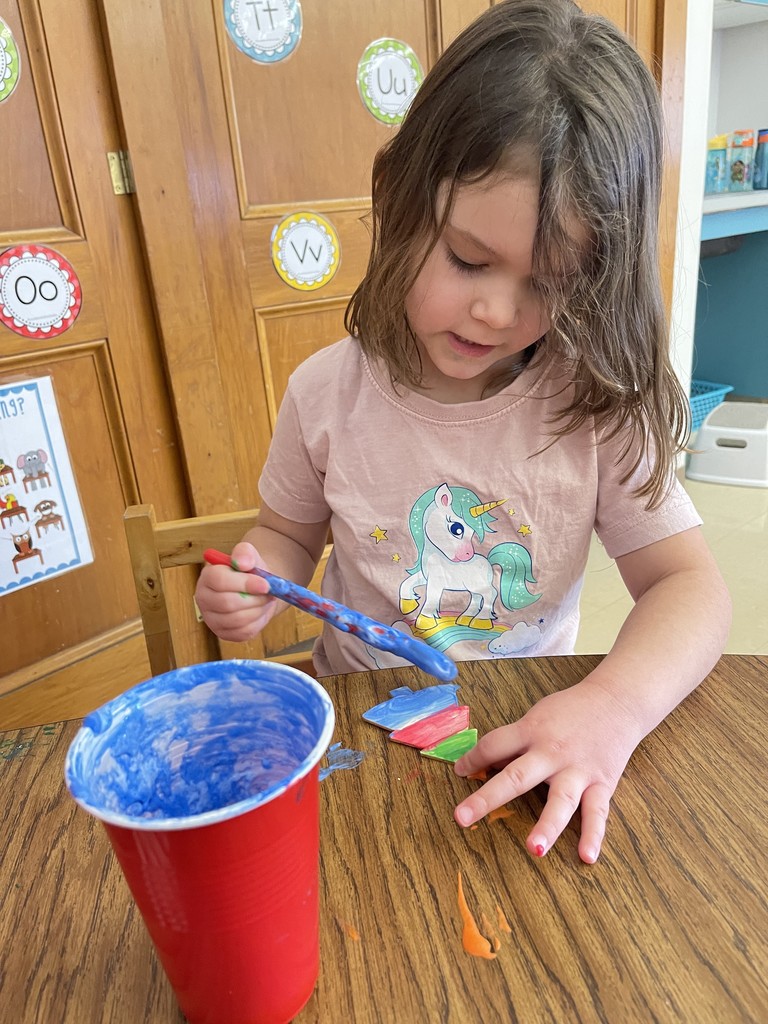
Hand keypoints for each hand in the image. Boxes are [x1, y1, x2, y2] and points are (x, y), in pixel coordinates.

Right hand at [194, 541, 277, 641]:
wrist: (256, 588)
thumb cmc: (250, 571)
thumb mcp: (249, 555)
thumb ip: (245, 553)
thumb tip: (243, 563)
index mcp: (207, 576)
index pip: (219, 580)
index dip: (244, 583)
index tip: (265, 584)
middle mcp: (204, 598)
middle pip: (227, 603)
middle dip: (254, 599)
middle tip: (269, 593)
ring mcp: (211, 619)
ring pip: (237, 619)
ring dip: (258, 610)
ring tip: (265, 600)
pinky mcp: (223, 633)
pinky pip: (243, 632)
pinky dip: (258, 622)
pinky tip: (259, 611)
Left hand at [453, 677, 642, 862]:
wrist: (616, 701)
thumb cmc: (570, 710)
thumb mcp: (537, 717)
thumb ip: (516, 742)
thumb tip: (488, 763)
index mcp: (532, 731)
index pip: (494, 745)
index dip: (473, 759)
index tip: (459, 772)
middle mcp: (553, 752)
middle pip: (517, 776)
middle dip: (488, 798)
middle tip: (462, 818)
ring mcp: (578, 771)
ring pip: (562, 801)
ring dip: (548, 826)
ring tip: (534, 849)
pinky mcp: (602, 783)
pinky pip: (597, 813)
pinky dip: (594, 835)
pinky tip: (587, 856)